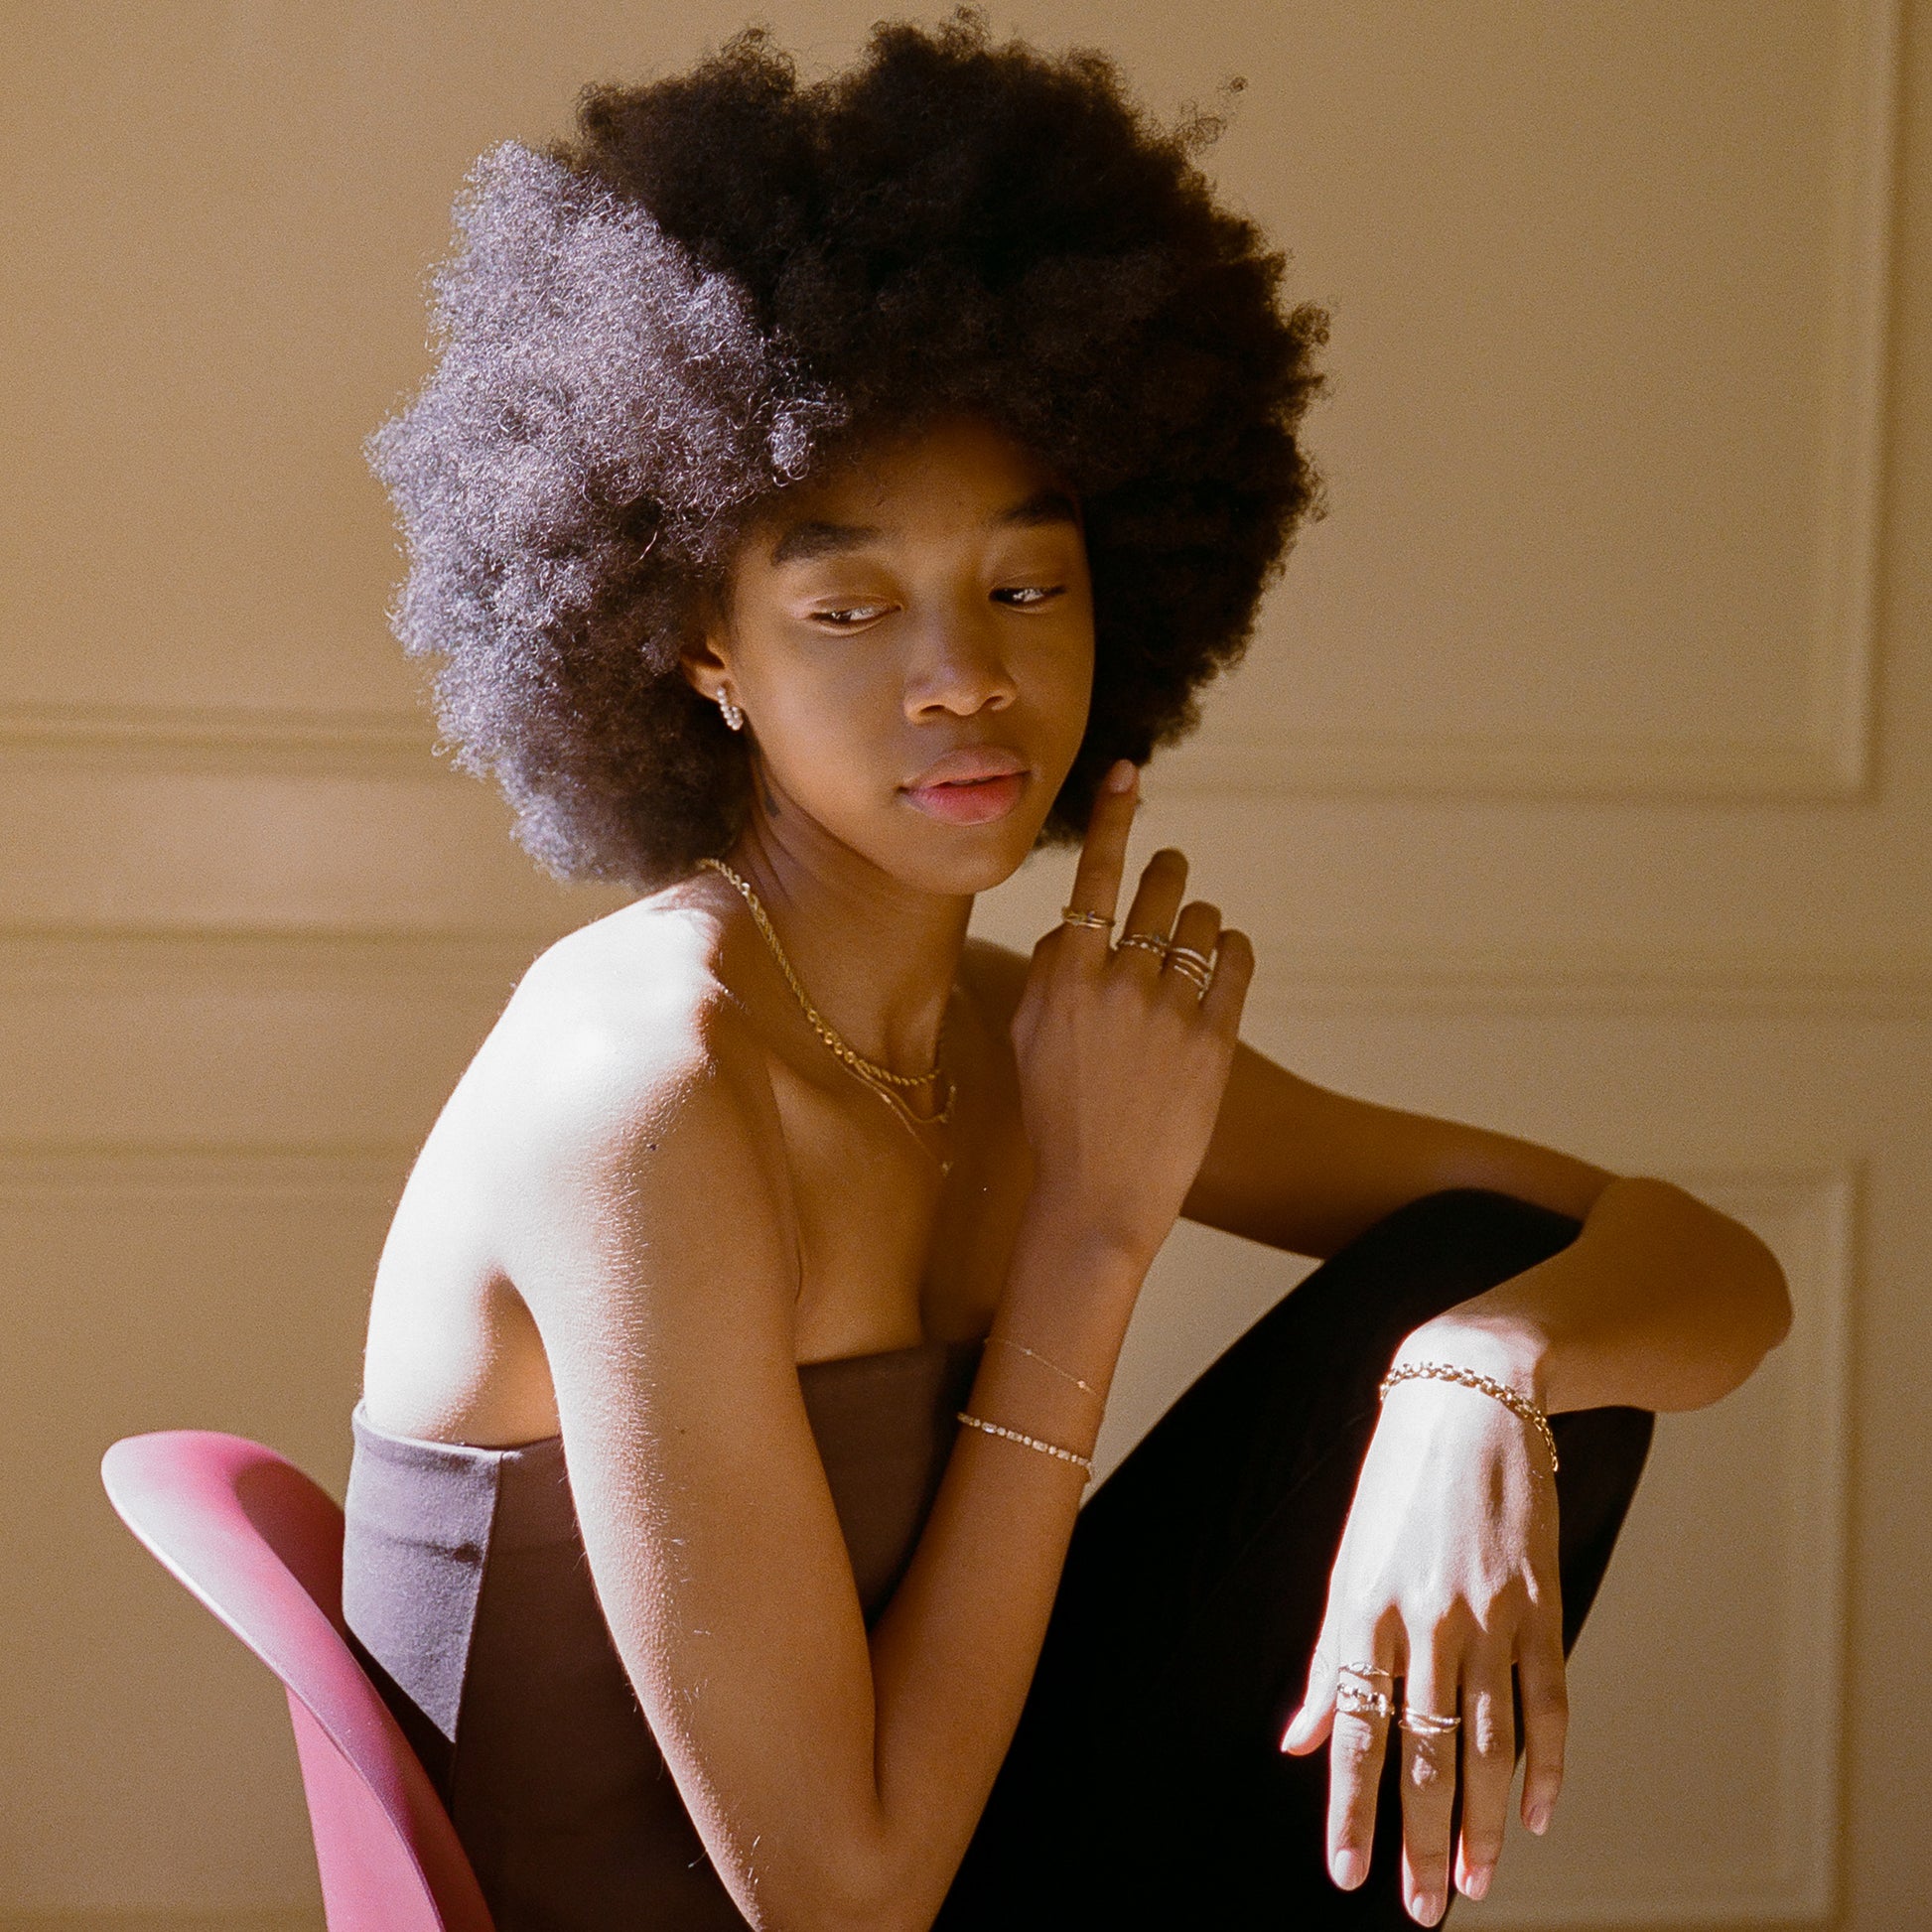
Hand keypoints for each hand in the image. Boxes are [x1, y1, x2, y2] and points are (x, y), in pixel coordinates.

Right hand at [1009, 760, 1252, 1267]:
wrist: (1098, 1195)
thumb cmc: (1056, 1116)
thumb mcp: (1029, 1038)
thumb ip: (1048, 972)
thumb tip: (1075, 923)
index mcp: (1064, 976)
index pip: (1094, 879)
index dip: (1115, 820)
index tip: (1131, 774)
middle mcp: (1117, 982)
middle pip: (1161, 889)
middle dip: (1171, 873)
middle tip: (1173, 874)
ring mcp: (1170, 1009)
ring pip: (1204, 922)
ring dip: (1201, 923)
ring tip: (1190, 950)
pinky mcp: (1215, 1038)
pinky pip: (1236, 962)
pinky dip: (1231, 953)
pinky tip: (1220, 966)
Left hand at [1280, 1368, 1565, 1925]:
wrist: (1470, 1402)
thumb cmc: (1395, 1486)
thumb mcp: (1345, 1561)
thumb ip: (1326, 1657)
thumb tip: (1298, 1740)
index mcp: (1365, 1607)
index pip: (1354, 1729)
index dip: (1349, 1808)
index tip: (1347, 1875)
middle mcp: (1427, 1618)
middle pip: (1425, 1752)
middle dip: (1423, 1841)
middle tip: (1425, 1910)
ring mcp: (1492, 1615)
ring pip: (1489, 1743)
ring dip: (1485, 1823)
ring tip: (1476, 1883)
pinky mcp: (1544, 1606)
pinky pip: (1550, 1704)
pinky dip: (1547, 1765)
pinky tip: (1537, 1814)